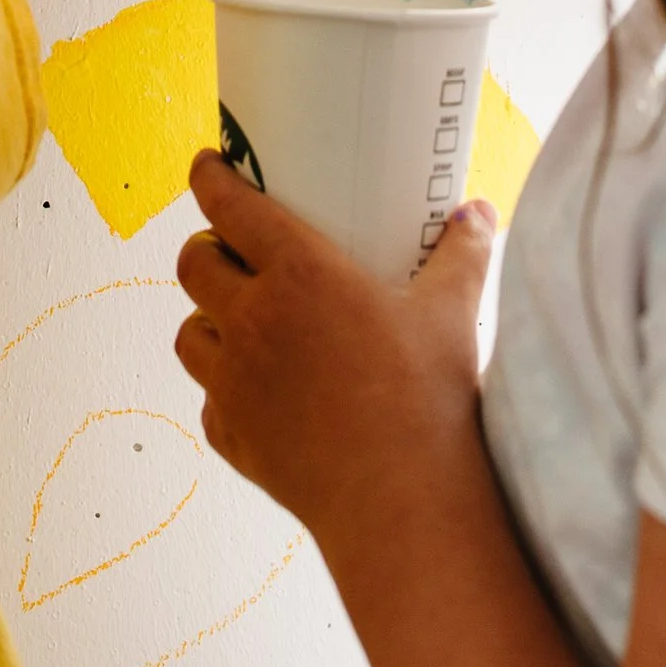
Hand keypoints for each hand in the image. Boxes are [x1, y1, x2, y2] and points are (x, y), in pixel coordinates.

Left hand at [173, 146, 494, 553]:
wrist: (403, 500)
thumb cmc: (426, 401)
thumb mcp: (452, 311)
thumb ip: (463, 252)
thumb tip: (477, 212)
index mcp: (298, 274)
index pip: (229, 207)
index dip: (209, 179)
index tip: (207, 166)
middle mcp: (253, 321)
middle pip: (194, 265)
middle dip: (206, 249)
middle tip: (231, 249)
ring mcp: (236, 384)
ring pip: (188, 333)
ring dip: (206, 318)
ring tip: (237, 318)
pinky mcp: (234, 437)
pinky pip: (208, 402)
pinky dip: (222, 391)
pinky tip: (256, 391)